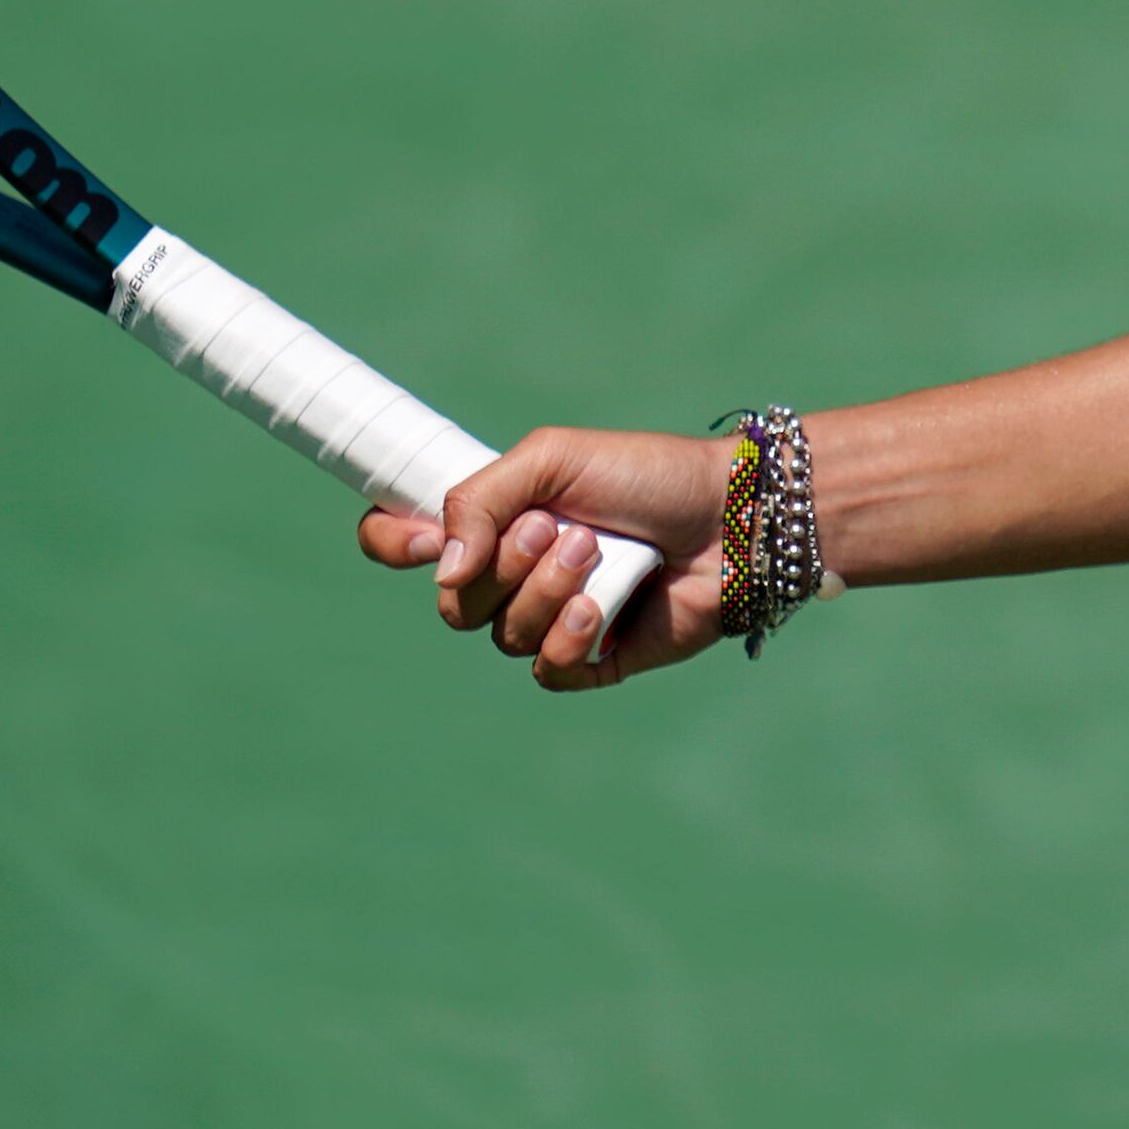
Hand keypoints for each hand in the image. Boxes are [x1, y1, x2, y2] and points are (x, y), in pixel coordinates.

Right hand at [354, 424, 736, 689]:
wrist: (732, 516)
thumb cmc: (646, 475)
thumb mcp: (552, 458)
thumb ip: (481, 499)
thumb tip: (444, 571)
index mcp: (493, 520)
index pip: (403, 541)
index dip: (395, 545)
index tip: (425, 541)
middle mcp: (513, 573)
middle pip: (455, 602)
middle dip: (506, 564)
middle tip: (560, 526)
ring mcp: (551, 618)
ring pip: (503, 636)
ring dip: (547, 591)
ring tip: (599, 552)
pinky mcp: (593, 657)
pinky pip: (546, 669)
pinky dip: (568, 639)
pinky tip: (602, 609)